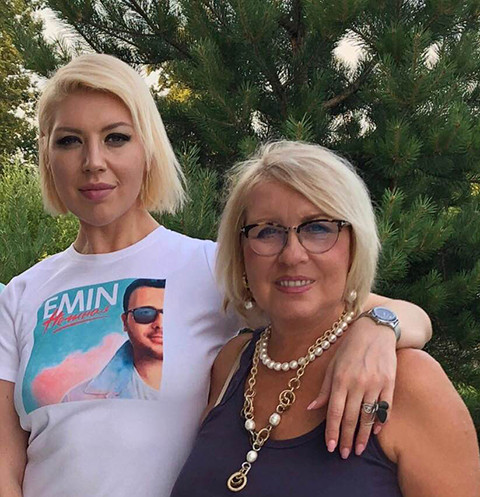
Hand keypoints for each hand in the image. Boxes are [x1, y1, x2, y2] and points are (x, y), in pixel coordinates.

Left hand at [307, 318, 396, 457]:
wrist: (375, 330)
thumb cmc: (350, 348)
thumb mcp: (333, 364)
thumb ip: (324, 388)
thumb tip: (311, 408)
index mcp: (340, 379)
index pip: (334, 412)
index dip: (331, 431)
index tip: (330, 447)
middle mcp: (357, 383)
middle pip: (350, 418)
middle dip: (345, 438)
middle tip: (343, 454)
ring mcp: (375, 384)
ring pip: (368, 416)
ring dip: (362, 436)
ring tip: (358, 450)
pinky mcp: (389, 382)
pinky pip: (385, 407)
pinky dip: (380, 421)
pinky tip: (376, 433)